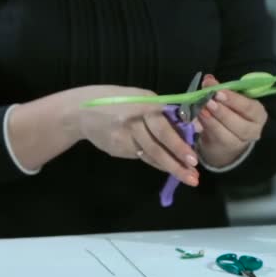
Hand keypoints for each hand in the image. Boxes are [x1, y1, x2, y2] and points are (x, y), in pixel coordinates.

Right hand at [71, 85, 199, 185]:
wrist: (81, 110)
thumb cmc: (119, 101)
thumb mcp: (141, 98)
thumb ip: (165, 112)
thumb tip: (194, 128)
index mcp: (144, 102)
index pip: (164, 127)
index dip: (179, 144)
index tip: (194, 159)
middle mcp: (134, 119)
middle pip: (157, 145)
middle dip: (177, 162)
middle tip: (193, 176)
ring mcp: (124, 136)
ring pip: (150, 154)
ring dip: (170, 167)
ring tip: (187, 178)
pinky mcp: (117, 148)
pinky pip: (141, 157)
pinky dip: (156, 163)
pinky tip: (167, 168)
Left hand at [196, 74, 267, 167]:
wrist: (226, 139)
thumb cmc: (231, 113)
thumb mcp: (229, 101)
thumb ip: (220, 90)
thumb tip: (208, 79)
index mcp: (258, 114)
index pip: (249, 107)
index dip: (234, 99)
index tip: (218, 92)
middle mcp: (253, 130)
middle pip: (239, 123)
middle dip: (221, 111)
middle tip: (208, 100)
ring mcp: (239, 143)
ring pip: (226, 133)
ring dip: (211, 120)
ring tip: (201, 109)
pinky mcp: (224, 149)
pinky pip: (215, 138)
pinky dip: (206, 127)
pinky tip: (198, 118)